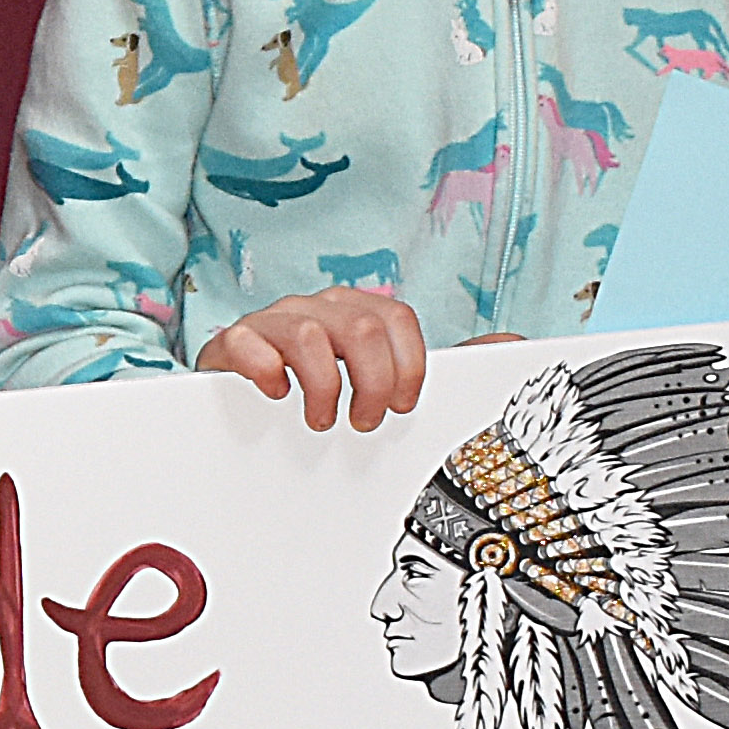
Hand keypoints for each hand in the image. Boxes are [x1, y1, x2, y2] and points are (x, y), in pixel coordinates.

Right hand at [208, 288, 427, 430]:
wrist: (232, 400)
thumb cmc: (306, 393)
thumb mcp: (365, 377)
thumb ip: (420, 366)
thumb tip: (498, 343)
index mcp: (349, 309)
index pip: (394, 317)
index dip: (408, 365)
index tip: (403, 406)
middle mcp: (313, 307)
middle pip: (361, 327)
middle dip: (372, 384)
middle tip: (364, 421)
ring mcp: (270, 321)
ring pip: (310, 335)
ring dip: (324, 388)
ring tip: (321, 420)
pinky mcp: (230, 341)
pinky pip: (249, 344)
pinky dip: (268, 373)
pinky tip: (277, 395)